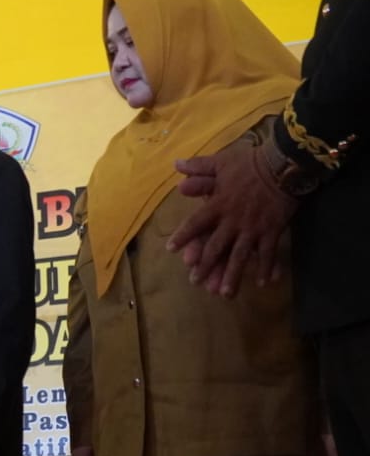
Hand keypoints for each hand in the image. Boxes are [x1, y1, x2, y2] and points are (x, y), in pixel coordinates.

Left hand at [170, 137, 297, 297]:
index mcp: (217, 205)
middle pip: (214, 247)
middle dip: (204, 266)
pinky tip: (264, 283)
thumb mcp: (222, 162)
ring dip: (231, 276)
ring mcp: (252, 228)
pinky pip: (268, 253)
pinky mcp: (272, 231)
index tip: (171, 249)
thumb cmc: (251, 162)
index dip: (183, 236)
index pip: (195, 224)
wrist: (284, 164)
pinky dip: (266, 268)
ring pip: (239, 256)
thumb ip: (199, 167)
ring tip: (224, 293)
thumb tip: (176, 165)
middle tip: (195, 281)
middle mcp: (232, 221)